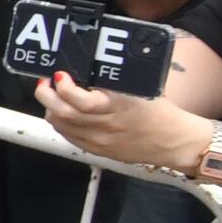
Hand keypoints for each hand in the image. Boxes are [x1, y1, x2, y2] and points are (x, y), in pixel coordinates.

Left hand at [38, 71, 208, 173]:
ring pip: (61, 126)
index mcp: (120, 106)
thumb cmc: (161, 114)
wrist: (176, 143)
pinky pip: (69, 137)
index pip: (80, 99)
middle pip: (63, 113)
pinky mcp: (99, 151)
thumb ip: (113, 82)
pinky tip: (62, 114)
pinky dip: (60, 124)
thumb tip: (85, 71)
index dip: (63, 86)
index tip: (60, 74)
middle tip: (45, 83)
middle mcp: (107, 125)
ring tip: (52, 97)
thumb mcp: (140, 90)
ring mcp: (101, 141)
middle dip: (46, 95)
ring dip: (50, 109)